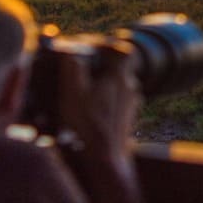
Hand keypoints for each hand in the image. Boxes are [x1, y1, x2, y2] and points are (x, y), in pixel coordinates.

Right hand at [56, 40, 141, 162]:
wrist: (107, 157)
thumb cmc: (88, 124)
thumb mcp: (74, 93)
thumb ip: (72, 69)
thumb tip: (70, 50)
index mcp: (119, 77)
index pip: (123, 50)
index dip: (110, 45)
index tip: (96, 48)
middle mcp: (130, 88)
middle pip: (119, 69)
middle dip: (102, 67)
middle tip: (84, 73)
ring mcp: (132, 104)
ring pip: (119, 86)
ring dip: (104, 85)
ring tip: (85, 95)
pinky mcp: (129, 118)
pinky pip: (119, 102)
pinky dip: (107, 102)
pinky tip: (93, 112)